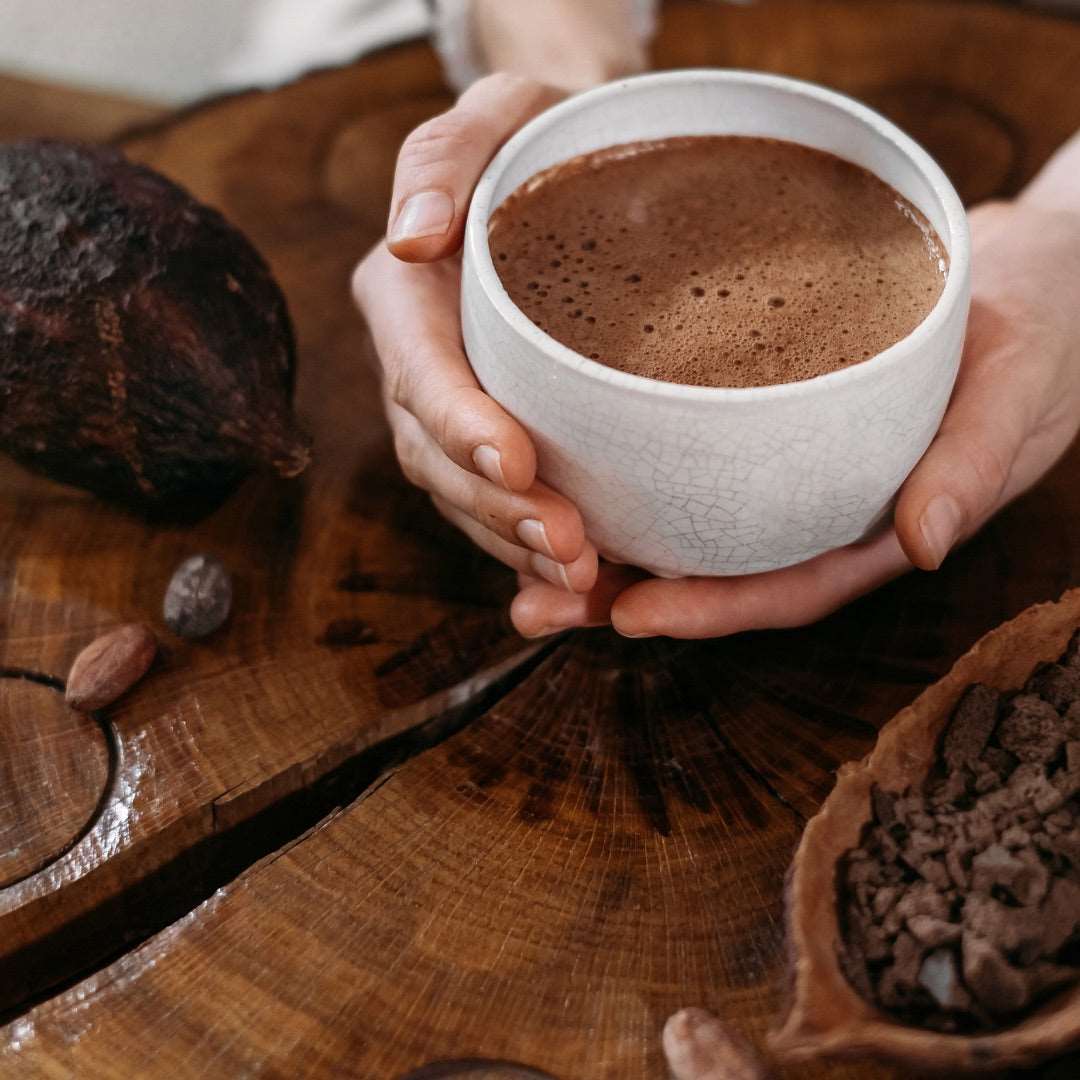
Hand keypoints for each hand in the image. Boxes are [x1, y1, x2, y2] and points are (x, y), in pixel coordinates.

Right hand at [353, 75, 599, 594]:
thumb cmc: (542, 139)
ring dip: (517, 547)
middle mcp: (419, 367)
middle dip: (496, 510)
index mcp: (406, 300)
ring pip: (466, 499)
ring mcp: (453, 413)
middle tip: (571, 548)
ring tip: (584, 581)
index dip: (458, 424)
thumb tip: (412, 238)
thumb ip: (442, 158)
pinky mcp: (495, 439)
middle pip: (437, 457)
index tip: (515, 462)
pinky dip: (533, 554)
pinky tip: (584, 586)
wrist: (575, 177)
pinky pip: (500, 509)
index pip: (420, 370)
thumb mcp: (496, 116)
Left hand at [512, 199, 1079, 638]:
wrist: (1029, 270)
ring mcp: (786, 470)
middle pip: (712, 571)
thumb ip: (974, 461)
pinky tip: (558, 473)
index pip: (783, 586)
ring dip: (602, 549)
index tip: (631, 615)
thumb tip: (925, 542)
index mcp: (876, 524)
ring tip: (514, 558)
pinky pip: (687, 458)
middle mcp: (817, 509)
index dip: (709, 609)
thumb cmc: (1037, 329)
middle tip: (532, 610)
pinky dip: (627, 476)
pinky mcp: (761, 421)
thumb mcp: (1017, 386)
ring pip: (686, 525)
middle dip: (624, 597)